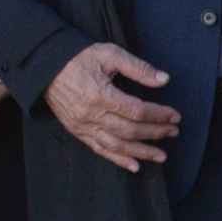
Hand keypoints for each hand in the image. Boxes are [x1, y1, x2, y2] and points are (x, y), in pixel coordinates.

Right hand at [41, 42, 181, 172]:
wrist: (46, 66)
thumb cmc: (79, 58)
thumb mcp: (110, 54)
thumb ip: (138, 68)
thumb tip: (164, 79)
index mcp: (101, 95)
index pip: (137, 111)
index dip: (159, 115)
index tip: (175, 116)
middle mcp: (91, 114)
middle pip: (130, 130)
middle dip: (155, 133)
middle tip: (174, 132)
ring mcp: (83, 125)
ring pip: (116, 145)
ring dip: (141, 152)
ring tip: (161, 156)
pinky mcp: (77, 131)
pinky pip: (99, 149)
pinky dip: (118, 160)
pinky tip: (135, 166)